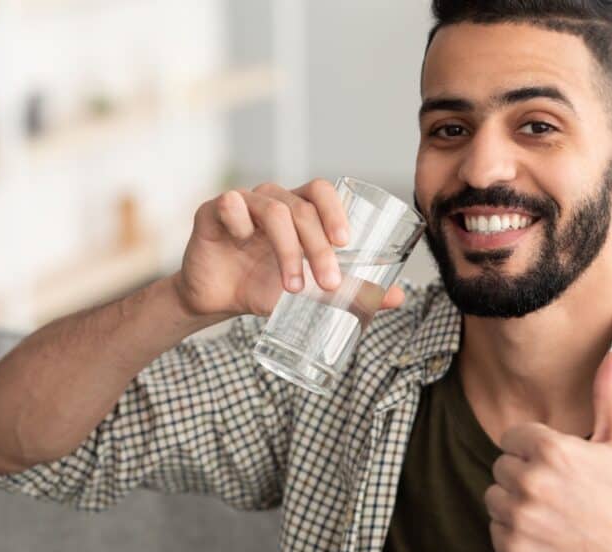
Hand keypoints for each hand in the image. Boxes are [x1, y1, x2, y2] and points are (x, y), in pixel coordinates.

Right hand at [173, 179, 406, 316]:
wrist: (217, 300)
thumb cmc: (265, 287)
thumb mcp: (310, 292)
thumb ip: (351, 291)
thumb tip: (399, 296)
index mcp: (297, 209)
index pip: (321, 191)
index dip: (335, 210)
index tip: (346, 243)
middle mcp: (272, 200)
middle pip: (303, 208)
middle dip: (319, 247)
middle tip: (329, 282)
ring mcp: (242, 203)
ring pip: (274, 212)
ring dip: (289, 250)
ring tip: (293, 287)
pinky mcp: (212, 212)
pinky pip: (230, 204)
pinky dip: (240, 223)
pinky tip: (243, 243)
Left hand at [485, 349, 611, 551]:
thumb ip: (608, 396)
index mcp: (552, 449)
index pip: (513, 437)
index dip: (534, 450)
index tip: (558, 467)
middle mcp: (532, 481)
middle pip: (502, 466)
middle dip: (525, 476)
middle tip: (558, 493)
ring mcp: (520, 516)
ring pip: (494, 497)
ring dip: (516, 505)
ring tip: (550, 513)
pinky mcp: (513, 547)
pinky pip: (494, 529)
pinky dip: (513, 534)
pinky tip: (544, 535)